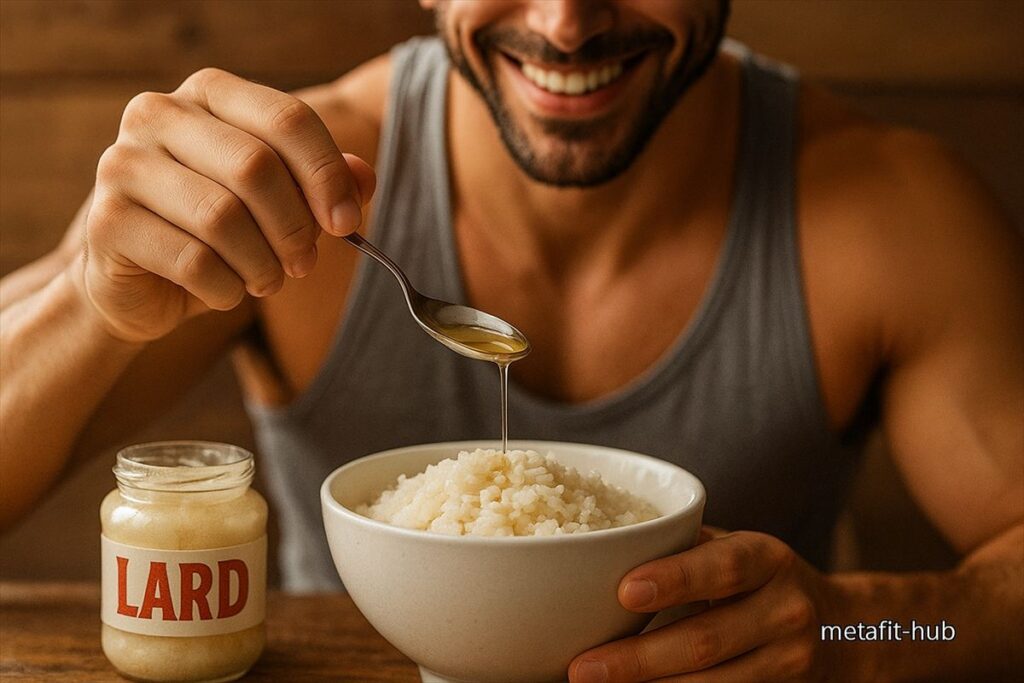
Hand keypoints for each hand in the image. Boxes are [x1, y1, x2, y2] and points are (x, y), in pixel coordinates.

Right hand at [78, 68, 375, 342]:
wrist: (137, 282)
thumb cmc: (217, 232)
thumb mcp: (278, 202)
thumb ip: (325, 182)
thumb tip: (364, 178)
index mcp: (209, 94)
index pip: (288, 119)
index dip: (328, 176)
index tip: (348, 223)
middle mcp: (158, 115)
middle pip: (257, 167)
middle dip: (296, 227)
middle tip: (305, 263)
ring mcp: (124, 165)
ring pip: (222, 218)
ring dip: (262, 264)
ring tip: (266, 279)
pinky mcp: (106, 222)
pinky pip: (192, 262)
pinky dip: (226, 289)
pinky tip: (225, 291)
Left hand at [569, 527, 836, 681]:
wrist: (846, 631)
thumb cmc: (762, 581)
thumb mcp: (738, 550)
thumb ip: (684, 548)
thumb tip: (603, 548)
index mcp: (767, 560)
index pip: (722, 567)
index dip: (675, 579)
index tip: (625, 591)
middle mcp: (784, 611)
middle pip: (706, 641)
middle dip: (637, 660)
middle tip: (583, 667)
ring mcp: (788, 663)